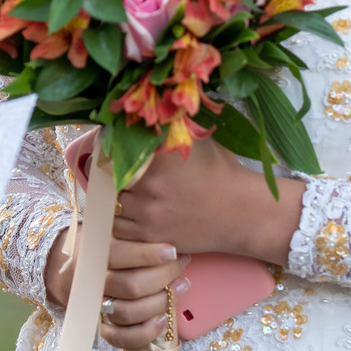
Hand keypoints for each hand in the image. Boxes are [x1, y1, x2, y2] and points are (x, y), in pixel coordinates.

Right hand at [44, 228, 187, 350]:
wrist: (69, 268)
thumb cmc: (103, 243)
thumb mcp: (110, 228)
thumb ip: (131, 227)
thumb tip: (167, 225)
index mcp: (92, 253)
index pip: (117, 255)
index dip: (147, 254)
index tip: (171, 250)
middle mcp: (92, 282)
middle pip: (130, 286)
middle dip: (163, 276)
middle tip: (180, 263)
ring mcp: (96, 306)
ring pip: (128, 312)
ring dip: (160, 302)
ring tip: (179, 286)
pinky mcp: (102, 326)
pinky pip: (121, 338)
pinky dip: (144, 332)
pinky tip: (162, 318)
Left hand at [112, 140, 303, 265]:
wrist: (241, 212)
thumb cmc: (221, 172)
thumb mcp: (198, 141)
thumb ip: (169, 129)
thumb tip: (144, 115)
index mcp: (159, 155)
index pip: (116, 146)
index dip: (110, 146)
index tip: (109, 146)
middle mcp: (150, 183)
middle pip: (110, 176)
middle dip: (113, 173)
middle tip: (117, 171)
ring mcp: (148, 211)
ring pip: (112, 203)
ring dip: (116, 198)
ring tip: (128, 193)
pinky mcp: (150, 235)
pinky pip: (118, 228)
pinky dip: (119, 220)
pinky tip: (131, 213)